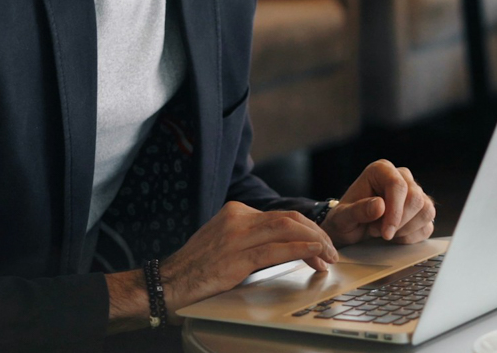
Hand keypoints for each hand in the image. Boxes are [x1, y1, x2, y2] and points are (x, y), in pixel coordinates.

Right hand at [155, 201, 338, 321]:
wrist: (165, 285)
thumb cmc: (195, 271)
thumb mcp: (225, 244)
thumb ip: (250, 239)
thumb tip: (283, 246)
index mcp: (236, 212)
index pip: (282, 216)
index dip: (307, 229)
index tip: (320, 244)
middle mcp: (238, 218)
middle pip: (290, 219)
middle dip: (316, 234)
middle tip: (331, 250)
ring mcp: (236, 236)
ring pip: (288, 230)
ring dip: (315, 242)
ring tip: (328, 256)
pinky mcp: (236, 257)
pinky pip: (277, 249)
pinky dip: (302, 250)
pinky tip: (315, 256)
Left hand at [321, 159, 435, 245]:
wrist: (350, 229)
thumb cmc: (345, 219)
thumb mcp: (342, 217)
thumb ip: (357, 210)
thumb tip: (380, 205)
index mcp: (381, 170)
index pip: (398, 185)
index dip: (394, 211)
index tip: (384, 231)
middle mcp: (401, 177)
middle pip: (416, 198)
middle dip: (399, 222)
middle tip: (378, 231)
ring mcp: (414, 193)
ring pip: (426, 211)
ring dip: (406, 229)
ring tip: (385, 233)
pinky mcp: (421, 210)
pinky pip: (427, 225)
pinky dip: (412, 237)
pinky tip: (395, 237)